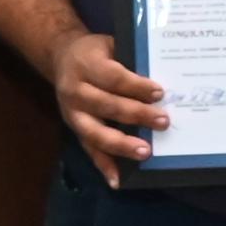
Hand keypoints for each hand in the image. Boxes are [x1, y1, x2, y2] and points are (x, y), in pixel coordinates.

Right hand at [46, 26, 164, 182]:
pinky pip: (88, 150)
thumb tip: (164, 84)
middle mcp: (75, 91)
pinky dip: (103, 166)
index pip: (113, 77)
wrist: (61, 57)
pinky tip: (117, 180)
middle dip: (137, 115)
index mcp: (86, 64)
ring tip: (146, 152)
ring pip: (96, 132)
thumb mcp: (110, 45)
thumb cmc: (96, 52)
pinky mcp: (73, 130)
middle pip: (108, 105)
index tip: (160, 93)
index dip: (136, 86)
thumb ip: (131, 60)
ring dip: (122, 144)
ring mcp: (72, 114)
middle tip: (164, 122)